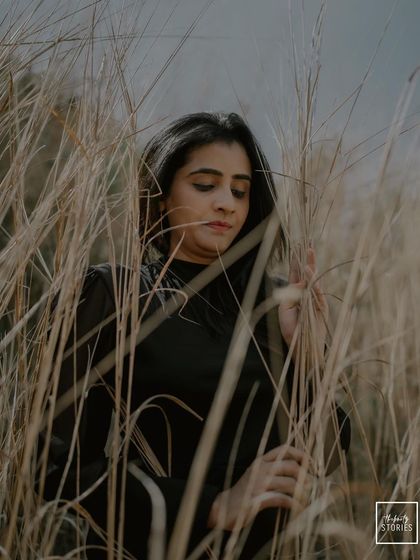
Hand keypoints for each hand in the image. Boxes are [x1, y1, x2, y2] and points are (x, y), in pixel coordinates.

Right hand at [207, 445, 312, 530]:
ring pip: (289, 483)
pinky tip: (299, 508)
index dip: (301, 454)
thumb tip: (298, 472)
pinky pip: (282, 499)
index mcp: (261, 461)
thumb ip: (273, 470)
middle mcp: (260, 469)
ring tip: (309, 499)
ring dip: (303, 493)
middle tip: (313, 486)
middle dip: (306, 476)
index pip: (284, 449)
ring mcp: (259, 484)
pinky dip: (294, 504)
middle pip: (290, 466)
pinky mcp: (258, 499)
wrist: (223, 507)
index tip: (312, 464)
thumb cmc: (244, 493)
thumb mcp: (256, 475)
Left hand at [277, 247, 327, 365]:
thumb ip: (291, 293)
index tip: (296, 247)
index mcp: (295, 294)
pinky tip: (309, 270)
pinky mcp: (322, 306)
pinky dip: (313, 280)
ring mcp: (315, 299)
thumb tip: (302, 280)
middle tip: (307, 242)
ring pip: (313, 279)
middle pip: (306, 273)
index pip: (295, 275)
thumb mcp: (284, 309)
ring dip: (311, 264)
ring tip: (309, 250)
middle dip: (306, 258)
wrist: (301, 346)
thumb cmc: (290, 329)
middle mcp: (305, 294)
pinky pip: (317, 291)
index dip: (296, 262)